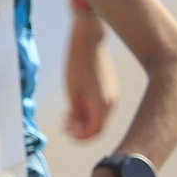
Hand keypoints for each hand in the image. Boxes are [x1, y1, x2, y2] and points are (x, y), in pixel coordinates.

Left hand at [64, 17, 118, 140]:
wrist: (89, 40)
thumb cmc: (77, 64)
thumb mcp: (71, 91)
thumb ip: (76, 112)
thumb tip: (78, 126)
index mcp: (102, 105)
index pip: (94, 132)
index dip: (80, 137)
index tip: (66, 131)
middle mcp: (112, 102)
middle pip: (98, 126)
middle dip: (80, 128)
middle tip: (63, 123)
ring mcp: (113, 94)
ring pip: (99, 116)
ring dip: (84, 119)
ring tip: (66, 114)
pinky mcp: (111, 87)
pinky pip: (101, 106)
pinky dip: (89, 109)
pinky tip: (75, 104)